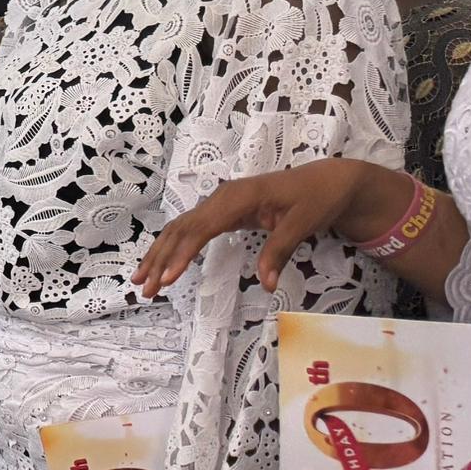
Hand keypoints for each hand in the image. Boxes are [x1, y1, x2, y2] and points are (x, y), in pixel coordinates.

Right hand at [132, 159, 396, 296]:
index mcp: (238, 197)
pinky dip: (173, 247)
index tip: (167, 279)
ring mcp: (221, 203)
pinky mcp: (224, 211)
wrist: (328, 180)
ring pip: (180, 229)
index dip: (180, 255)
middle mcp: (222, 198)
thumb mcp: (303, 224)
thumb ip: (279, 251)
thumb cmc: (317, 198)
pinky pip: (191, 229)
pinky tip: (163, 262)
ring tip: (142, 281)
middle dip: (159, 259)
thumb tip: (265, 284)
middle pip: (180, 229)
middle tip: (144, 288)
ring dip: (159, 254)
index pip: (200, 229)